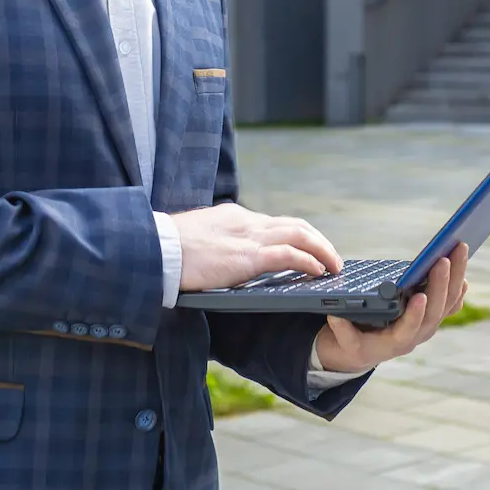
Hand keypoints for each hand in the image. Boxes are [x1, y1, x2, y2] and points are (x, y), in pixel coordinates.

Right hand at [169, 202, 342, 291]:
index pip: (275, 223)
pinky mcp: (248, 255)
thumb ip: (217, 243)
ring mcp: (249, 236)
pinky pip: (289, 254)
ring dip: (322, 250)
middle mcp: (246, 221)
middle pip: (295, 225)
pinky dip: (309, 261)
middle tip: (330, 257)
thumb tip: (224, 257)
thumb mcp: (199, 240)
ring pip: (300, 234)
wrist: (156, 248)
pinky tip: (318, 272)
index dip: (296, 235)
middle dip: (317, 240)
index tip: (308, 248)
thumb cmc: (168, 250)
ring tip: (333, 265)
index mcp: (234, 217)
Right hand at [313, 243, 468, 374]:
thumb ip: (342, 331)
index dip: (415, 314)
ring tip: (459, 250)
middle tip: (443, 259)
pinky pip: (451, 303)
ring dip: (456, 277)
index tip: (419, 297)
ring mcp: (428, 324)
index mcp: (395, 342)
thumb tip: (336, 317)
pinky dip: (459, 288)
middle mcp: (417, 334)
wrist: (366, 349)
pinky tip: (463, 271)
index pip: (409, 329)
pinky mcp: (433, 315)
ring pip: (448, 303)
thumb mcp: (343, 340)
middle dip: (441, 284)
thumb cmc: (354, 340)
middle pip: (436, 311)